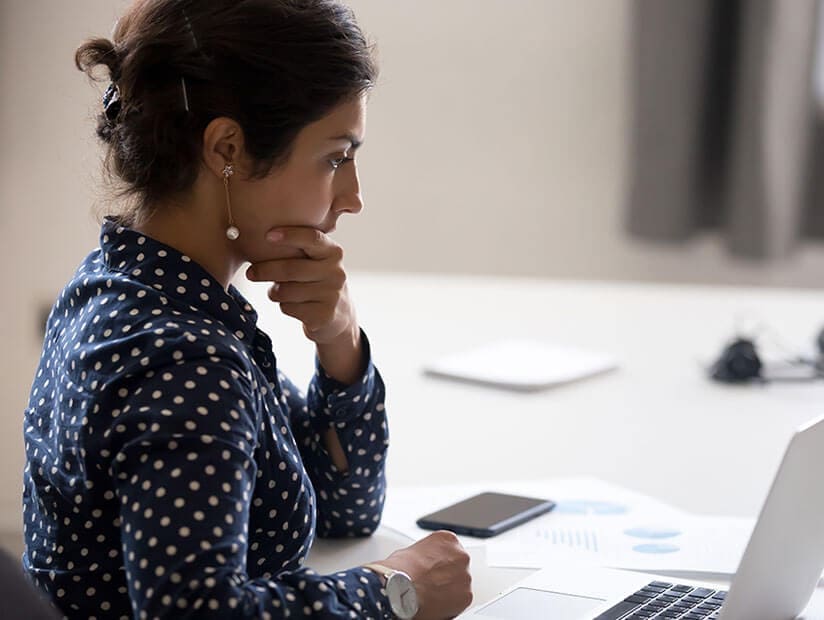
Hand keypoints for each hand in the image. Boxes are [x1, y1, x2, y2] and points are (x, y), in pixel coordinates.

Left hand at [245, 227, 356, 345]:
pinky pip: (289, 307)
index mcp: (333, 253)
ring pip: (286, 291)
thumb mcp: (316, 261)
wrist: (338, 315)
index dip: (290, 235)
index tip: (268, 235)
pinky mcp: (323, 315)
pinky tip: (293, 305)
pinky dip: (284, 306)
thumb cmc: (316, 281)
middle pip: (291, 268)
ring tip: (279, 291)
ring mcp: (332, 295)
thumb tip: (258, 241)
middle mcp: (336, 272)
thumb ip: (298, 249)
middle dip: (265, 270)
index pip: (312, 238)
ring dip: (274, 292)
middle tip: (250, 273)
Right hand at [378, 531, 472, 619]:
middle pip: (457, 566)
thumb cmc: (401, 569)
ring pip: (460, 584)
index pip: (449, 550)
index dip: (439, 562)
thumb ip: (424, 554)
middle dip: (447, 575)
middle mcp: (461, 555)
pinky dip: (451, 604)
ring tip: (431, 594)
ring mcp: (465, 576)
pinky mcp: (466, 596)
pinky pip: (461, 600)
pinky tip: (436, 604)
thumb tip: (420, 563)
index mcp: (448, 540)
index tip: (432, 569)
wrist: (400, 588)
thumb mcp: (410, 551)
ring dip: (449, 589)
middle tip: (431, 583)